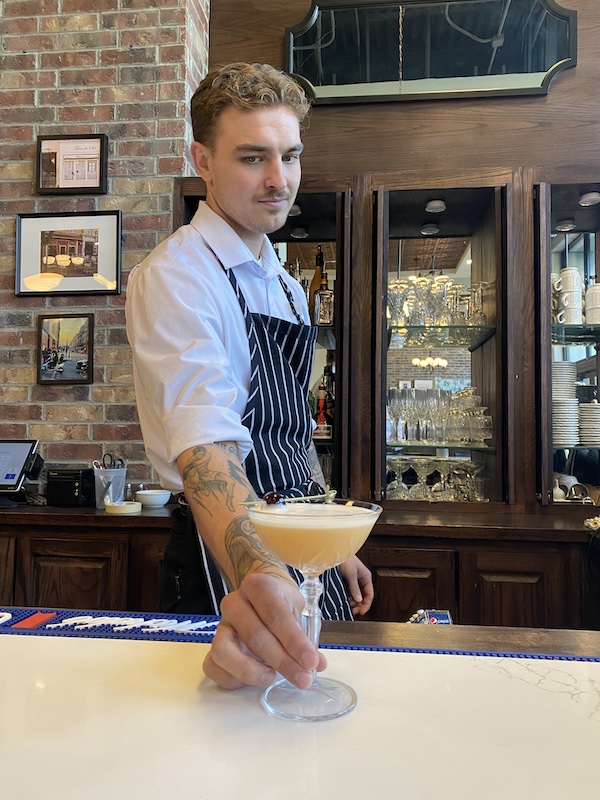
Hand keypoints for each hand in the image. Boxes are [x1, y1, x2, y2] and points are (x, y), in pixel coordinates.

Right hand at [202, 573, 326, 689]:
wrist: (261, 593)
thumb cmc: (281, 602)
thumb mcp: (298, 609)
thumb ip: (306, 636)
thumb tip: (317, 664)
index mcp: (257, 587)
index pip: (275, 615)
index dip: (294, 641)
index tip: (310, 661)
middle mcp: (234, 603)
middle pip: (254, 636)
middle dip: (282, 661)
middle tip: (302, 678)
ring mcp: (220, 625)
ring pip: (223, 651)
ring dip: (250, 671)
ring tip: (272, 678)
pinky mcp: (212, 646)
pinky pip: (212, 666)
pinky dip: (232, 679)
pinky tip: (254, 680)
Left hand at [339, 555, 372, 615]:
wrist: (335, 552)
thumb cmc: (345, 559)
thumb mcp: (351, 574)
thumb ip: (354, 587)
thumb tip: (358, 599)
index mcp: (366, 577)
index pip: (369, 594)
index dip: (366, 604)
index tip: (362, 611)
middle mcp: (361, 580)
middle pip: (363, 596)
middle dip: (359, 604)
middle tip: (354, 611)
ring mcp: (354, 581)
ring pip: (356, 595)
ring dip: (353, 601)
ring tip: (348, 605)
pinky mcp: (346, 581)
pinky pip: (349, 592)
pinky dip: (348, 597)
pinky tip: (345, 600)